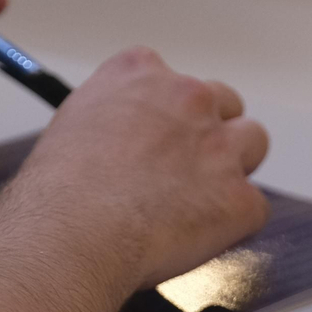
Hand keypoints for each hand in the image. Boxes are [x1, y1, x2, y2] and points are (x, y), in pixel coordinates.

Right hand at [21, 47, 270, 287]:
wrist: (74, 232)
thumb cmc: (59, 190)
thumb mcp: (74, 123)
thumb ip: (114, 118)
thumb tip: (121, 141)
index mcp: (142, 73)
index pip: (174, 81)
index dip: (170, 115)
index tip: (157, 139)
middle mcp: (188, 98)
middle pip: (225, 104)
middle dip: (212, 134)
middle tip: (185, 172)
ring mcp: (220, 147)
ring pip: (253, 143)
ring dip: (234, 169)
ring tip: (199, 203)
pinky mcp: (240, 198)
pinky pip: (252, 208)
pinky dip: (231, 224)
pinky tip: (195, 238)